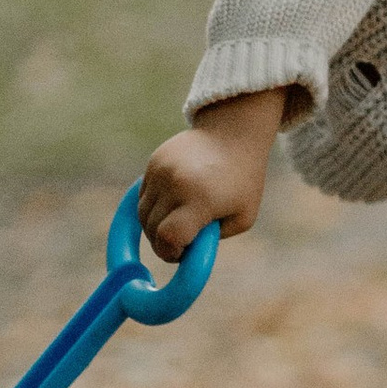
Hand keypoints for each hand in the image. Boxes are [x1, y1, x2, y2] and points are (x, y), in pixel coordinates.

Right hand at [139, 90, 286, 260]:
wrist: (234, 133)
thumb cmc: (243, 181)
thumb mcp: (242, 217)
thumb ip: (213, 240)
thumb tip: (184, 253)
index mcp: (201, 199)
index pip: (169, 236)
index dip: (170, 252)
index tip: (181, 254)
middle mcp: (176, 183)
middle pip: (152, 228)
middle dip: (163, 244)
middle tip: (181, 244)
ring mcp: (161, 170)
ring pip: (143, 213)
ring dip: (155, 227)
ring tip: (178, 224)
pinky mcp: (153, 162)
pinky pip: (143, 196)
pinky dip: (153, 207)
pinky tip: (173, 205)